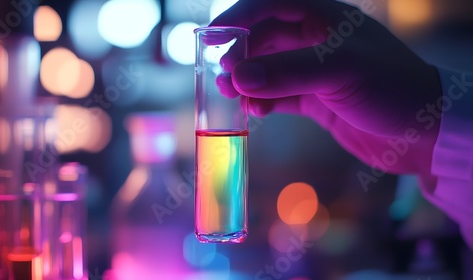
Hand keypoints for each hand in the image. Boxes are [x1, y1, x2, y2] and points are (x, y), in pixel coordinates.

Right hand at [211, 0, 441, 186]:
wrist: (424, 132)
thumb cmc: (392, 89)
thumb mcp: (341, 72)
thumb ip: (288, 72)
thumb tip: (237, 76)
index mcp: (326, 17)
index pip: (270, 6)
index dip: (237, 19)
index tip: (210, 38)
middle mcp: (317, 40)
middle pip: (265, 39)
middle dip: (241, 57)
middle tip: (222, 78)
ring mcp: (316, 71)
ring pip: (269, 69)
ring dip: (249, 82)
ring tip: (233, 97)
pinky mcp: (317, 99)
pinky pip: (280, 95)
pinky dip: (264, 102)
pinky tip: (256, 112)